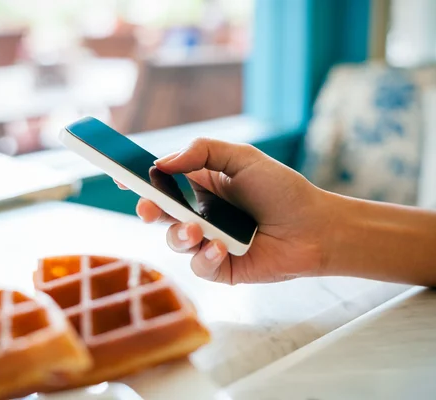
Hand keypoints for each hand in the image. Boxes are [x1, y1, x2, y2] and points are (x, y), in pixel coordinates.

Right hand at [115, 138, 333, 284]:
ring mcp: (208, 242)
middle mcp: (200, 215)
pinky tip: (222, 249)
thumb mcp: (242, 158)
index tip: (120, 176)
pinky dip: (205, 257)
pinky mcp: (220, 268)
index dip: (140, 180)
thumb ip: (201, 152)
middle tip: (148, 208)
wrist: (315, 227)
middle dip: (148, 211)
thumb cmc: (282, 190)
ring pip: (175, 241)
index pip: (162, 183)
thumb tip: (162, 163)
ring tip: (198, 231)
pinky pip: (198, 266)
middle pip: (160, 214)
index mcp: (201, 187)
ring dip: (180, 236)